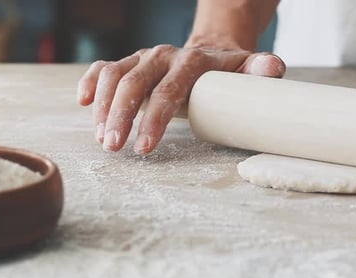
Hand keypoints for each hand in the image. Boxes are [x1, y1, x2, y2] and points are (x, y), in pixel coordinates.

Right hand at [77, 45, 284, 154]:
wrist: (210, 51)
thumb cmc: (227, 73)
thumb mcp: (247, 70)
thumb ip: (259, 70)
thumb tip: (273, 70)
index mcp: (191, 61)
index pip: (169, 90)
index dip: (154, 119)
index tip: (144, 148)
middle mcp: (163, 56)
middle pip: (134, 83)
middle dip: (120, 117)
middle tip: (112, 148)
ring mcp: (143, 58)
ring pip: (113, 75)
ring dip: (102, 106)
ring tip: (101, 138)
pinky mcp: (130, 62)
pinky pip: (103, 68)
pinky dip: (89, 82)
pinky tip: (81, 102)